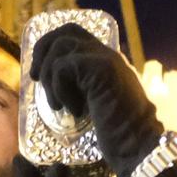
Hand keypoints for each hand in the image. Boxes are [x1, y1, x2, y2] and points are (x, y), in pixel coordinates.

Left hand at [31, 24, 164, 176]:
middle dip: (43, 50)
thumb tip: (48, 83)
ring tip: (56, 104)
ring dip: (49, 76)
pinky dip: (59, 90)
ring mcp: (106, 59)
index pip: (75, 34)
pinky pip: (63, 67)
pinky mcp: (102, 69)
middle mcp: (108, 54)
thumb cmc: (119, 133)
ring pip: (61, 47)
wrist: (140, 146)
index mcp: (107, 60)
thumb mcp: (96, 103)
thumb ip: (81, 87)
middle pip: (66, 30)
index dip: (51, 45)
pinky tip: (72, 110)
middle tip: (35, 77)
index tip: (39, 71)